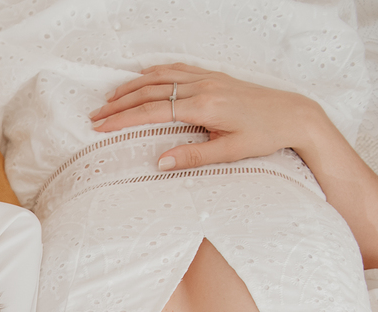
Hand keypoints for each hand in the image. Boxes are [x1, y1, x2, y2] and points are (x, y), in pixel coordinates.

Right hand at [89, 63, 327, 170]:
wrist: (294, 115)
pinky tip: (142, 79)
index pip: (152, 111)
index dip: (123, 119)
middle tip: (95, 116)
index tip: (101, 127)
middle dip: (119, 104)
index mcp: (204, 107)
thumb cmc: (265, 135)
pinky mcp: (214, 77)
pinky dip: (154, 74)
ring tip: (110, 98)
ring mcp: (208, 78)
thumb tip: (159, 162)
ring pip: (161, 77)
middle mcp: (203, 87)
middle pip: (150, 92)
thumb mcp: (229, 152)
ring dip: (132, 86)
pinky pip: (177, 70)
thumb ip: (192, 156)